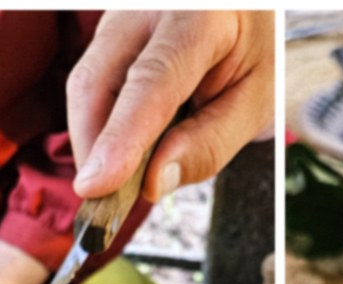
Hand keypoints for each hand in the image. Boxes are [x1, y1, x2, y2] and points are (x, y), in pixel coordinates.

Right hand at [67, 11, 273, 202]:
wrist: (246, 8)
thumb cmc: (256, 51)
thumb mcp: (256, 101)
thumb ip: (210, 144)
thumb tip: (153, 184)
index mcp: (199, 17)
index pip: (151, 82)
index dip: (120, 139)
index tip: (96, 186)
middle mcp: (149, 7)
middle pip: (97, 82)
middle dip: (93, 150)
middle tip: (103, 204)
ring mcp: (123, 13)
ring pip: (85, 83)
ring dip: (94, 141)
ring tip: (116, 181)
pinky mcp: (110, 30)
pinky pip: (92, 81)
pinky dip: (101, 124)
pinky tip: (121, 151)